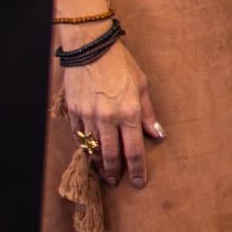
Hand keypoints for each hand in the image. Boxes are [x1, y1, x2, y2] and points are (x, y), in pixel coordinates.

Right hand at [58, 38, 161, 187]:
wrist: (90, 48)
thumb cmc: (121, 64)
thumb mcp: (142, 85)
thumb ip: (149, 113)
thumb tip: (157, 134)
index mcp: (129, 113)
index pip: (134, 150)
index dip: (137, 170)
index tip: (138, 183)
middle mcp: (108, 119)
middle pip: (111, 155)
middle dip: (114, 172)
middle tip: (116, 182)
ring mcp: (88, 116)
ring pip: (93, 149)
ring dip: (98, 162)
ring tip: (103, 170)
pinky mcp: (74, 112)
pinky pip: (79, 136)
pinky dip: (85, 145)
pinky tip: (89, 150)